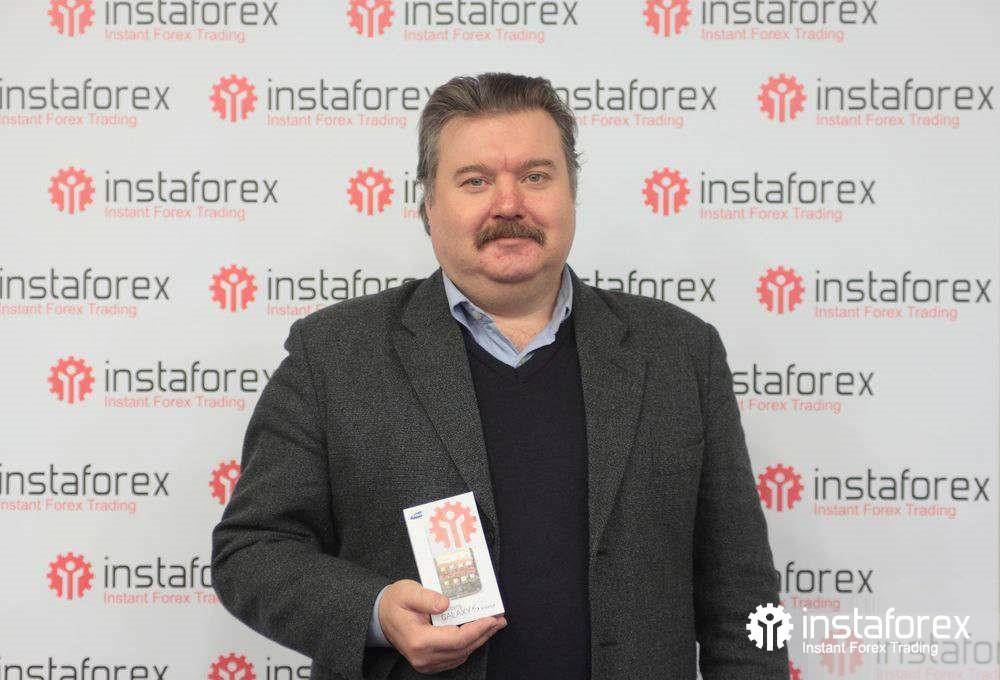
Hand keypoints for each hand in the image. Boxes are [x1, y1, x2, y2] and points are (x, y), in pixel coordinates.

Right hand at [378, 579, 506, 673]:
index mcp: (418, 640)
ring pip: (461, 655)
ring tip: (492, 625)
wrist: (380, 616)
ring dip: (478, 640)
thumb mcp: (408, 592)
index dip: (477, 629)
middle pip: (462, 649)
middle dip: (484, 634)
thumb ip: (427, 597)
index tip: (492, 618)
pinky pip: (454, 657)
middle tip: (499, 620)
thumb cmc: (395, 602)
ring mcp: (425, 663)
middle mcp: (423, 656)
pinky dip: (468, 645)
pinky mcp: (429, 663)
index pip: (456, 639)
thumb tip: (446, 603)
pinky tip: (477, 633)